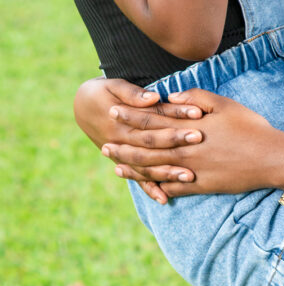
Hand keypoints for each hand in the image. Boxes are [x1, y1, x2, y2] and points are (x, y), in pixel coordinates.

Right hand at [74, 77, 204, 204]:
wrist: (82, 106)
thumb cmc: (103, 92)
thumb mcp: (114, 86)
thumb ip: (133, 94)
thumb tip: (153, 97)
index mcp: (122, 120)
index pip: (153, 119)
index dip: (175, 116)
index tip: (197, 114)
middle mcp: (121, 140)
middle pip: (152, 143)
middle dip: (176, 143)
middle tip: (199, 140)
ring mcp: (122, 154)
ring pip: (145, 166)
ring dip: (167, 172)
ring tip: (189, 176)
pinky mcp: (123, 163)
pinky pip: (137, 178)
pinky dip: (150, 189)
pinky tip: (164, 199)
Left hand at [100, 89, 283, 201]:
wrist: (270, 158)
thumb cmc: (251, 127)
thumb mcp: (225, 104)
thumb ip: (195, 98)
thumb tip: (171, 96)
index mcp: (189, 126)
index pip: (153, 119)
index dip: (132, 114)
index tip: (114, 110)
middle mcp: (185, 149)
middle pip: (146, 146)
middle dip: (124, 143)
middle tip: (103, 142)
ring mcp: (190, 170)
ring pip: (153, 168)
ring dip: (132, 165)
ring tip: (114, 164)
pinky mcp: (199, 186)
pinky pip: (171, 188)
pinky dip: (155, 187)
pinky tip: (143, 185)